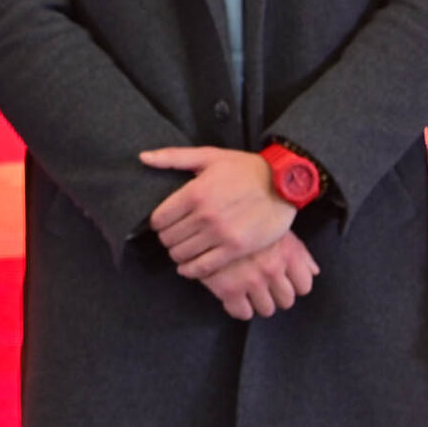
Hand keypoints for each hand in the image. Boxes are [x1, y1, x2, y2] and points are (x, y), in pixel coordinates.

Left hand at [142, 146, 295, 278]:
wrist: (284, 182)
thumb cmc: (245, 168)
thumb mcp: (208, 156)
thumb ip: (172, 157)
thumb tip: (143, 158)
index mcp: (194, 193)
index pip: (158, 220)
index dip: (157, 223)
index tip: (164, 223)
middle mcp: (204, 215)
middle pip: (168, 239)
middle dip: (167, 239)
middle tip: (174, 237)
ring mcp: (220, 234)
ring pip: (182, 254)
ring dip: (178, 254)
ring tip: (183, 249)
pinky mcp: (236, 248)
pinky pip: (203, 267)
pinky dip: (191, 270)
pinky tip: (189, 267)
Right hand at [200, 230, 319, 319]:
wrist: (204, 216)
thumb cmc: (242, 218)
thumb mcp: (273, 227)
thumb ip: (297, 251)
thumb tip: (313, 272)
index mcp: (287, 253)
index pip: (304, 285)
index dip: (293, 285)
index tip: (281, 281)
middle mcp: (273, 268)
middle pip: (287, 299)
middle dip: (276, 295)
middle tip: (262, 286)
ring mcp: (251, 280)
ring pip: (266, 309)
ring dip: (258, 303)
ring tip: (247, 291)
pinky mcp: (228, 288)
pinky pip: (242, 313)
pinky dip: (239, 308)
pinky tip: (232, 297)